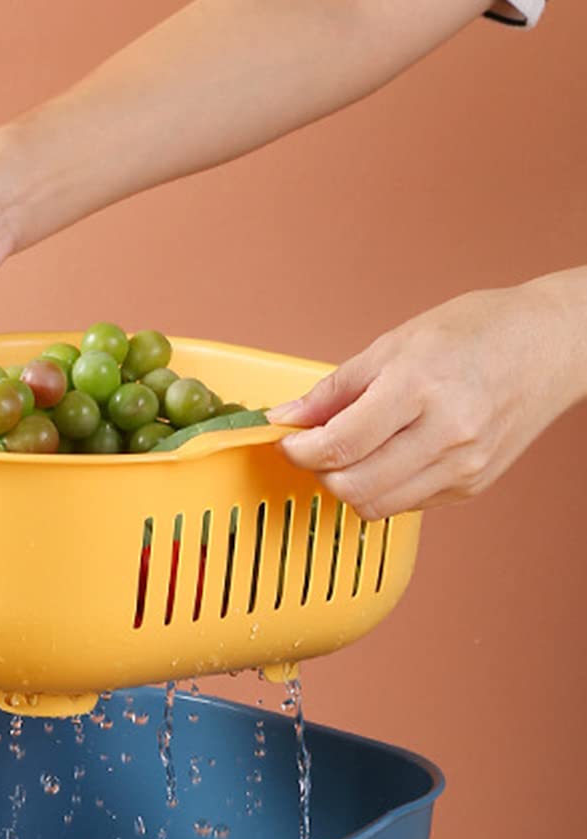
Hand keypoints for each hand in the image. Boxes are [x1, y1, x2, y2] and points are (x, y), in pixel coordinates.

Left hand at [273, 278, 586, 519]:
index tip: (288, 441)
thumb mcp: (395, 343)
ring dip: (348, 485)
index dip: (299, 450)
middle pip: (352, 486)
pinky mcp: (472, 485)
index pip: (339, 444)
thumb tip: (286, 417)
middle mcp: (446, 432)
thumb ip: (334, 389)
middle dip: (321, 471)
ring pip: (375, 506)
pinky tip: (390, 456)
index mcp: (420, 387)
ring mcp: (462, 465)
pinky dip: (383, 488)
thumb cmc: (478, 333)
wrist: (552, 344)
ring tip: (353, 452)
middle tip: (318, 447)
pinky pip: (404, 504)